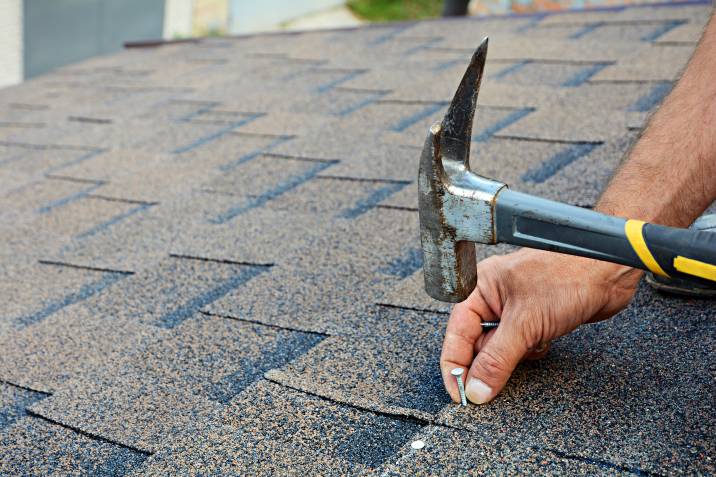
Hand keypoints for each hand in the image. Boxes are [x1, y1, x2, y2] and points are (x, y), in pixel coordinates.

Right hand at [440, 248, 642, 403]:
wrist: (609, 272)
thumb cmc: (567, 277)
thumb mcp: (525, 323)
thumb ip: (496, 360)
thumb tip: (476, 389)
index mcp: (480, 288)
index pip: (456, 334)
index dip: (455, 366)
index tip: (460, 395)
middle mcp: (494, 297)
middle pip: (476, 344)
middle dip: (489, 362)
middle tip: (493, 384)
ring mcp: (516, 308)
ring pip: (501, 348)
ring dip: (515, 356)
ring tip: (532, 344)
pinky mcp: (536, 319)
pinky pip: (521, 347)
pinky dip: (531, 352)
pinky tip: (545, 342)